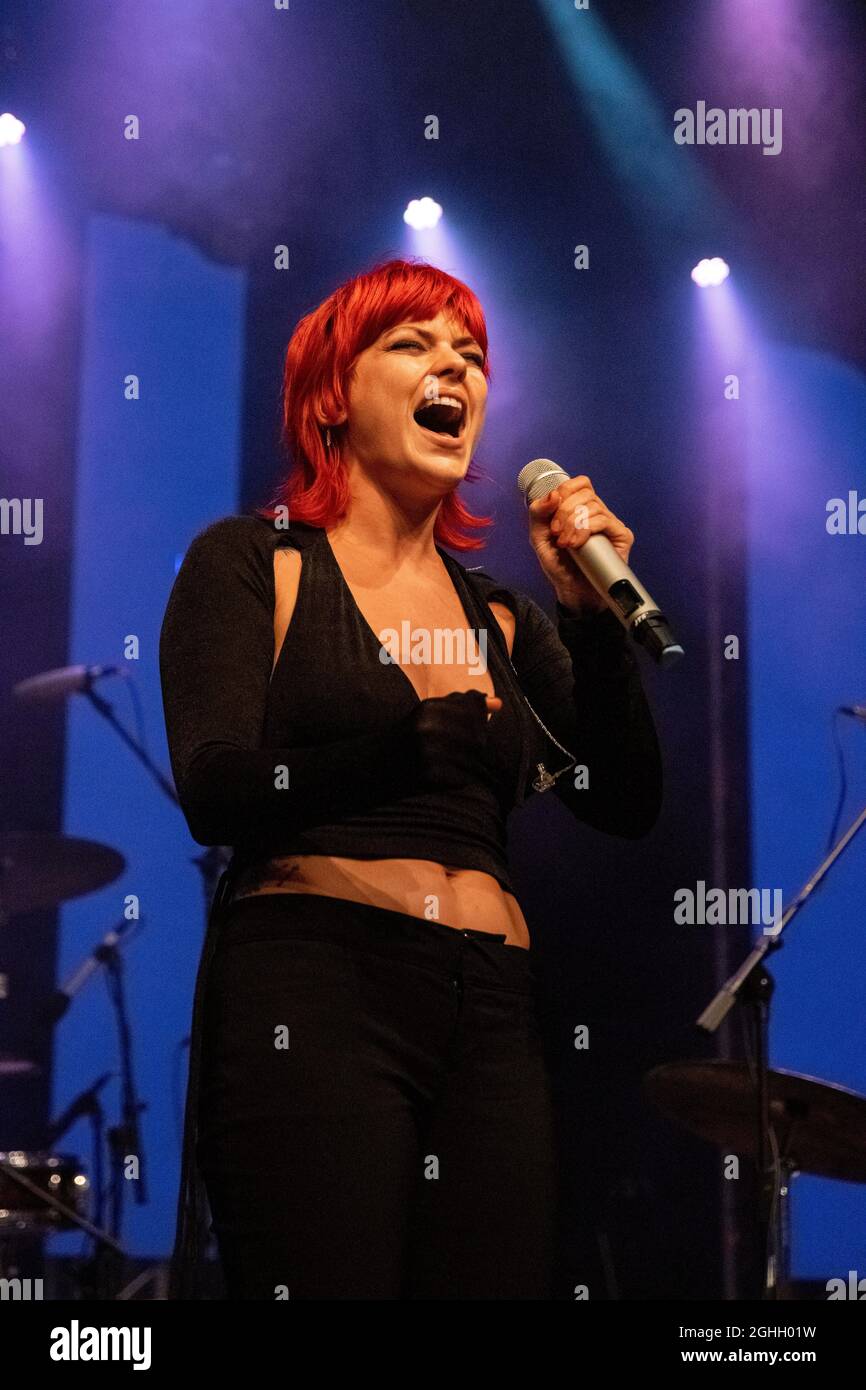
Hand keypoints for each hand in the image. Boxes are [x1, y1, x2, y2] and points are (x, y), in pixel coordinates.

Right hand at [408, 690, 500, 789]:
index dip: (477, 720)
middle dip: (474, 745)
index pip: (474, 711)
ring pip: (473, 759)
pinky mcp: (429, 776)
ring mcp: (428, 753)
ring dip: (466, 763)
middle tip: (455, 749)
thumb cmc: (408, 736)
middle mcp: (429, 728)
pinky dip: (458, 778)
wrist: (374, 766)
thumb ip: (464, 705)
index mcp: (429, 708)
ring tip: (446, 762)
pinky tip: (441, 774)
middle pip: (478, 737)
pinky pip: (463, 778)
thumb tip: (499, 703)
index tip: (467, 727)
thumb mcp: (430, 713)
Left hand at [527, 474, 634, 614]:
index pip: (578, 484)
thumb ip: (538, 513)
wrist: (572, 592)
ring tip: (566, 544)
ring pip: (593, 506)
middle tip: (557, 534)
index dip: (564, 493)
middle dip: (564, 512)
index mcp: (580, 508)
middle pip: (584, 492)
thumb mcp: (539, 537)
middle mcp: (597, 512)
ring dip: (573, 524)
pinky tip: (577, 545)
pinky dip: (586, 530)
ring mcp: (610, 523)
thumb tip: (553, 494)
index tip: (552, 517)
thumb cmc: (559, 566)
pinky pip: (604, 520)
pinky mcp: (621, 536)